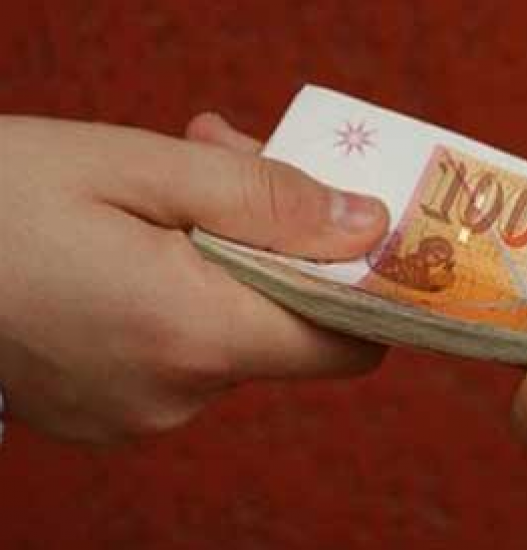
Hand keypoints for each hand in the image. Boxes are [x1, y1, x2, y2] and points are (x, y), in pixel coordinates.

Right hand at [0, 113, 388, 442]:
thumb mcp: (136, 168)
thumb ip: (266, 201)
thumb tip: (369, 227)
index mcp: (195, 335)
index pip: (345, 344)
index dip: (366, 291)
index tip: (358, 235)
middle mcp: (178, 393)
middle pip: (282, 322)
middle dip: (272, 240)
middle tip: (221, 158)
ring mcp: (140, 412)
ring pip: (226, 329)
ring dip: (217, 256)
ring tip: (158, 190)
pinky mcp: (108, 412)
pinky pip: (178, 351)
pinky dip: (176, 293)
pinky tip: (128, 242)